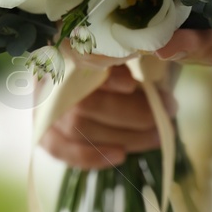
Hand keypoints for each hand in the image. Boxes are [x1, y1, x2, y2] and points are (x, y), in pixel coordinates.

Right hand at [39, 65, 175, 169]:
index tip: (132, 84)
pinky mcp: (43, 135)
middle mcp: (49, 84)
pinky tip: (121, 156)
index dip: (108, 77)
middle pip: (89, 104)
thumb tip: (149, 74)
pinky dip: (92, 157)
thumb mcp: (109, 54)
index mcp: (63, 57)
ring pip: (83, 130)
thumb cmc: (95, 66)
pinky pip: (62, 151)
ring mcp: (43, 112)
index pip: (83, 67)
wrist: (63, 82)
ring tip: (158, 135)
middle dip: (135, 113)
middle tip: (168, 111)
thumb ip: (121, 62)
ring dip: (126, 136)